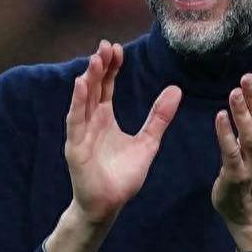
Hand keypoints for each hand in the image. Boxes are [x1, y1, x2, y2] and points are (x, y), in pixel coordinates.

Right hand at [65, 40, 181, 223]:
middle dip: (99, 66)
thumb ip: (159, 117)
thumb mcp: (148, 142)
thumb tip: (176, 89)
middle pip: (94, 87)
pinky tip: (81, 86)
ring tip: (95, 59)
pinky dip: (78, 103)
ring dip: (88, 79)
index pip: (106, 86)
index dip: (111, 67)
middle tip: (106, 46)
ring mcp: (81, 133)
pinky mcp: (75, 148)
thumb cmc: (123, 176)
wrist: (109, 205)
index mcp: (105, 118)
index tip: (118, 49)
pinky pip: (76, 122)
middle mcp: (90, 121)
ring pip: (84, 101)